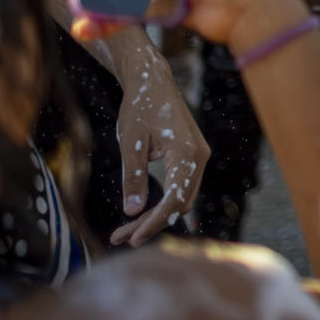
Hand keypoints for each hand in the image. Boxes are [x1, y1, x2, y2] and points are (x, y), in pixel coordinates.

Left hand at [104, 37, 210, 245]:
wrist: (152, 82)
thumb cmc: (140, 107)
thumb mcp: (130, 143)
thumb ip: (133, 177)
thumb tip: (132, 211)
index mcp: (187, 153)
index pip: (174, 199)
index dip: (154, 221)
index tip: (132, 238)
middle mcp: (200, 157)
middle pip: (179, 203)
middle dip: (151, 222)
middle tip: (119, 237)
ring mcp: (198, 157)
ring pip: (180, 197)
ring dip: (155, 215)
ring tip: (125, 229)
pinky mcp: (192, 157)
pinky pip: (179, 186)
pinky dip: (161, 201)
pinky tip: (140, 212)